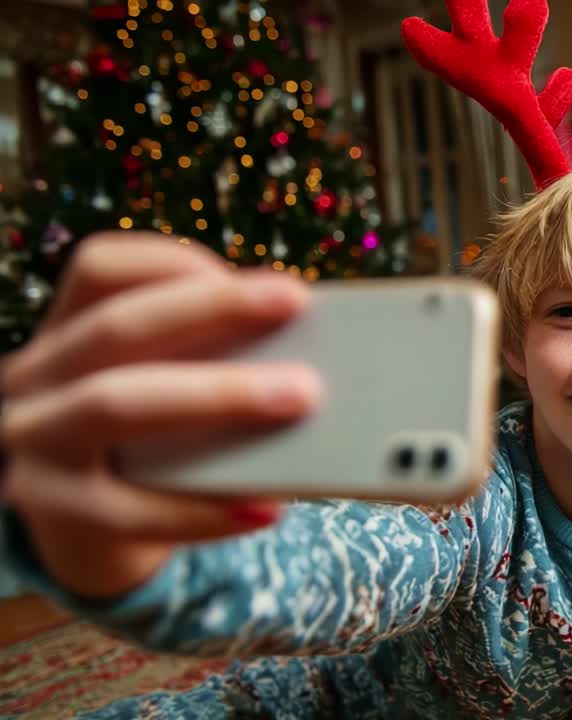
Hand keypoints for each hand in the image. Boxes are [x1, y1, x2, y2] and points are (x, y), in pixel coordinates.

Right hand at [0, 232, 321, 598]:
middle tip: (297, 307)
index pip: (100, 269)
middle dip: (214, 310)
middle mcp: (37, 377)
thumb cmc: (148, 446)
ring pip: (113, 403)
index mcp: (67, 332)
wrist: (88, 536)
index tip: (261, 276)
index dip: (177, 263)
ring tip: (299, 397)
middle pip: (117, 327)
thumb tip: (306, 351)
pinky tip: (266, 508)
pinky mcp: (56, 512)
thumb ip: (207, 360)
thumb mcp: (161, 386)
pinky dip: (204, 509)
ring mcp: (35, 444)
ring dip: (215, 394)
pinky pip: (129, 509)